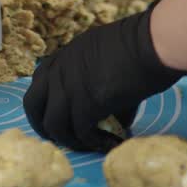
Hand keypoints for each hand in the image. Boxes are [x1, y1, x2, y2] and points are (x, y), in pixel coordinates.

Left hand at [23, 5, 186, 152]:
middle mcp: (61, 68)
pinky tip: (111, 142)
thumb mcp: (108, 57)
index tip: (58, 117)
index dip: (45, 102)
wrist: (153, 42)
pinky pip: (81, 132)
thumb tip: (112, 120)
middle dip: (43, 125)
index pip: (39, 80)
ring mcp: (70, 85)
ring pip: (53, 125)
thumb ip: (98, 82)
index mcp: (66, 53)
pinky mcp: (85, 102)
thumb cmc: (141, 43)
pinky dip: (95, 143)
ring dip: (72, 140)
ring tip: (93, 144)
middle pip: (32, 104)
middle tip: (63, 138)